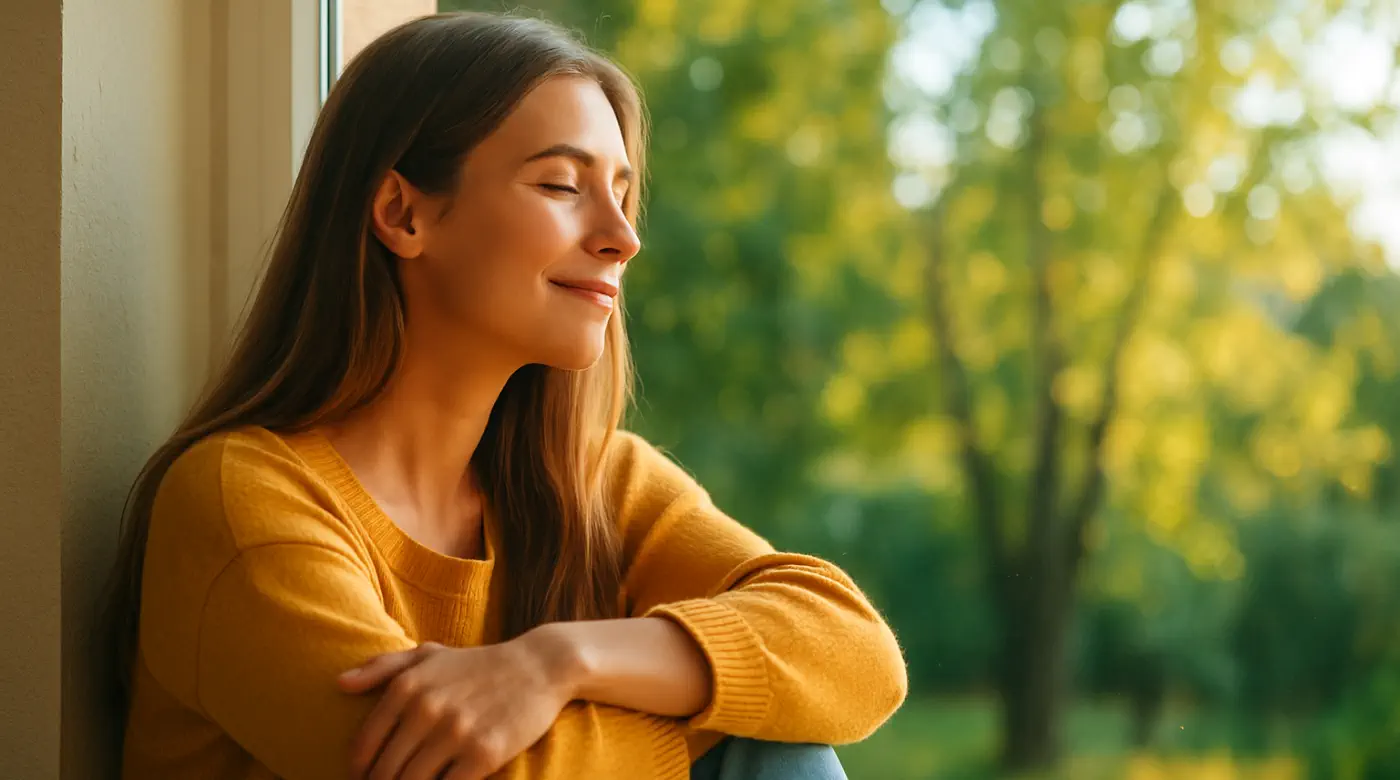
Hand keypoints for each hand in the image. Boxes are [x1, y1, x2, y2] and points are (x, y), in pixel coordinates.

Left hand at [338, 632, 578, 779]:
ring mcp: (455, 732)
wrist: (538, 666)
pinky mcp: (484, 754)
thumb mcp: (429, 654)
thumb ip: (381, 666)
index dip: (360, 773)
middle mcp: (426, 708)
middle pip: (384, 773)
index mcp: (406, 687)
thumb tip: (339, 684)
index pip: (364, 747)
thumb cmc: (478, 664)